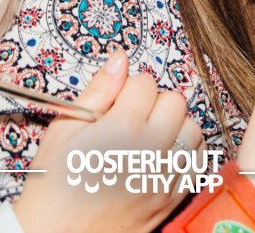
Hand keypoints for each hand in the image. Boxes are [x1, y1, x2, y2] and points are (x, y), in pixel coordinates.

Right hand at [12, 51, 204, 232]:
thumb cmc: (55, 184)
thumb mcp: (64, 130)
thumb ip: (98, 91)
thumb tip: (120, 58)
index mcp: (123, 127)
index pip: (145, 82)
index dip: (128, 89)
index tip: (115, 104)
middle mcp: (152, 149)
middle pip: (175, 100)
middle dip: (154, 103)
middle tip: (131, 119)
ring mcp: (166, 175)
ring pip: (193, 128)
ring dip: (175, 126)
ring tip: (148, 137)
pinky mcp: (173, 196)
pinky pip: (198, 161)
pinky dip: (186, 153)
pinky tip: (163, 156)